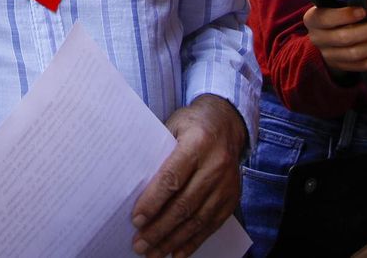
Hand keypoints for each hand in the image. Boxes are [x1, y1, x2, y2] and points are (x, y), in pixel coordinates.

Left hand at [130, 94, 245, 257]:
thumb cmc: (191, 125)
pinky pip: (212, 224)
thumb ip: (158, 153)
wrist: (227, 122)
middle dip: (160, 228)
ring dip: (173, 240)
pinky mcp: (232, 197)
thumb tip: (133, 186)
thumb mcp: (172, 127)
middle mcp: (216, 164)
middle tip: (139, 244)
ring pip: (198, 219)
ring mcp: (227, 183)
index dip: (153, 201)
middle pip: (185, 203)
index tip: (136, 220)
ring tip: (153, 253)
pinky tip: (177, 253)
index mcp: (198, 142)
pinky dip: (194, 241)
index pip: (172, 177)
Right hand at [304, 0, 366, 72]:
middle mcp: (317, 39)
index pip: (326, 19)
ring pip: (357, 53)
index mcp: (313, 19)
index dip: (346, 15)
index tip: (364, 11)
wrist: (326, 37)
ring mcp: (329, 55)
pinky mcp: (342, 66)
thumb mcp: (337, 3)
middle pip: (345, 38)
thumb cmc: (335, 14)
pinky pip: (364, 65)